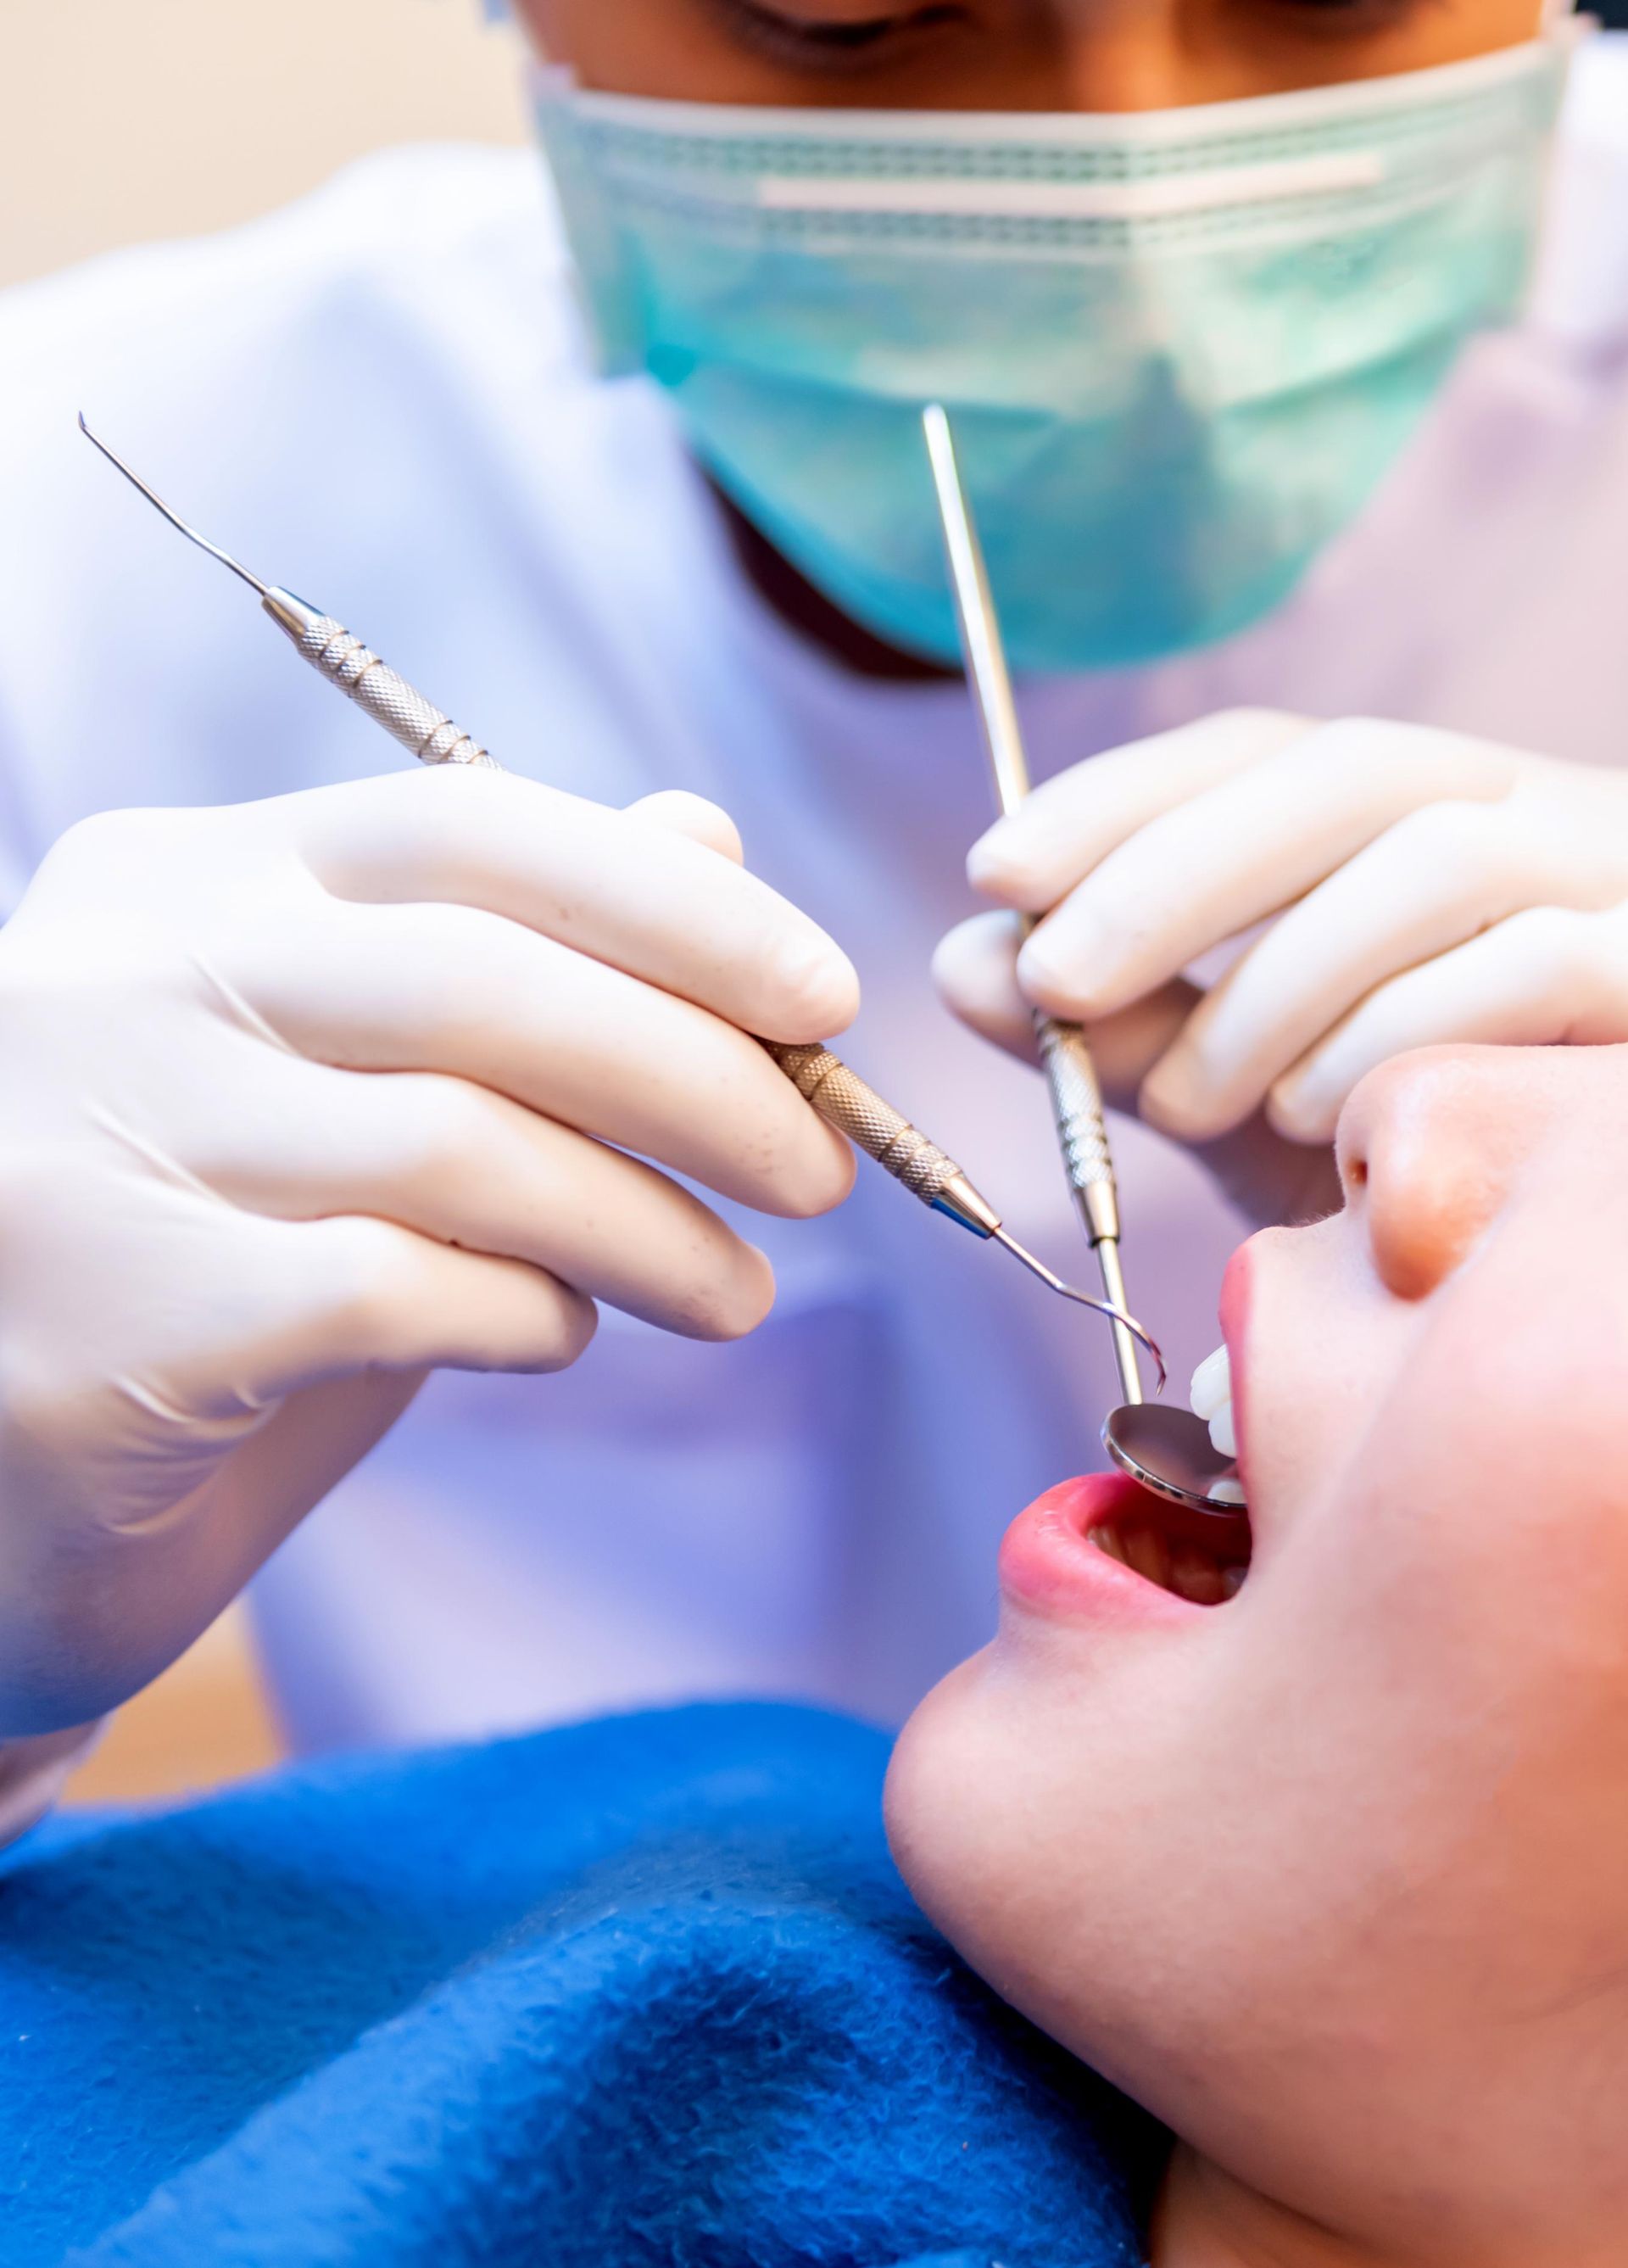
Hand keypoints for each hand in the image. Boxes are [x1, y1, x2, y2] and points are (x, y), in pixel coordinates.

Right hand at [0, 770, 856, 1731]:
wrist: (5, 1495)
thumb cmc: (211, 1257)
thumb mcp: (357, 1083)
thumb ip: (512, 957)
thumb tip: (706, 835)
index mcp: (184, 877)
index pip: (465, 827)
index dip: (675, 907)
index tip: (825, 997)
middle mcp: (122, 977)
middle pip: (483, 982)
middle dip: (701, 1075)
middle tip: (822, 1168)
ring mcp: (95, 1142)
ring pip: (461, 1145)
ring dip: (646, 1223)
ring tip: (732, 1289)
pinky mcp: (112, 1321)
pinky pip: (395, 1289)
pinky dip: (527, 1311)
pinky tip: (562, 1334)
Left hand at [938, 710, 1627, 1204]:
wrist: (1590, 1255)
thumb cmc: (1416, 1149)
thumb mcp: (1250, 1086)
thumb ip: (1123, 1031)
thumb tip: (963, 964)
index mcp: (1420, 812)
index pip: (1264, 749)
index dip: (1120, 795)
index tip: (996, 872)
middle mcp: (1526, 813)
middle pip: (1343, 774)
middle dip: (1170, 873)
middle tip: (1052, 981)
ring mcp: (1608, 884)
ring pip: (1432, 863)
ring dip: (1272, 985)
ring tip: (1192, 1107)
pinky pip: (1529, 968)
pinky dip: (1393, 1040)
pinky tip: (1320, 1122)